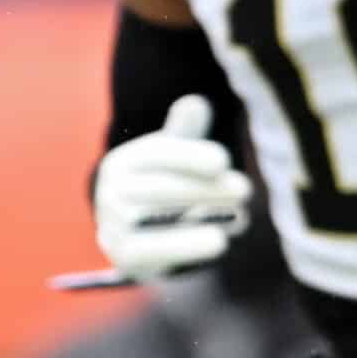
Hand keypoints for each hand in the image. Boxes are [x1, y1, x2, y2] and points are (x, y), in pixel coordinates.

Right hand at [93, 94, 252, 281]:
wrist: (129, 237)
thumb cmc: (159, 189)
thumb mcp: (170, 159)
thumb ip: (184, 133)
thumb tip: (197, 102)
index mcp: (123, 161)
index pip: (156, 154)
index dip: (189, 155)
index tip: (224, 160)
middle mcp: (111, 190)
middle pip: (160, 187)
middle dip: (205, 188)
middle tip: (245, 190)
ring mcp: (113, 224)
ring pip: (158, 218)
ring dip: (201, 216)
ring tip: (241, 217)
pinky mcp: (122, 255)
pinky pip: (154, 250)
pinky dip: (187, 245)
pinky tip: (220, 241)